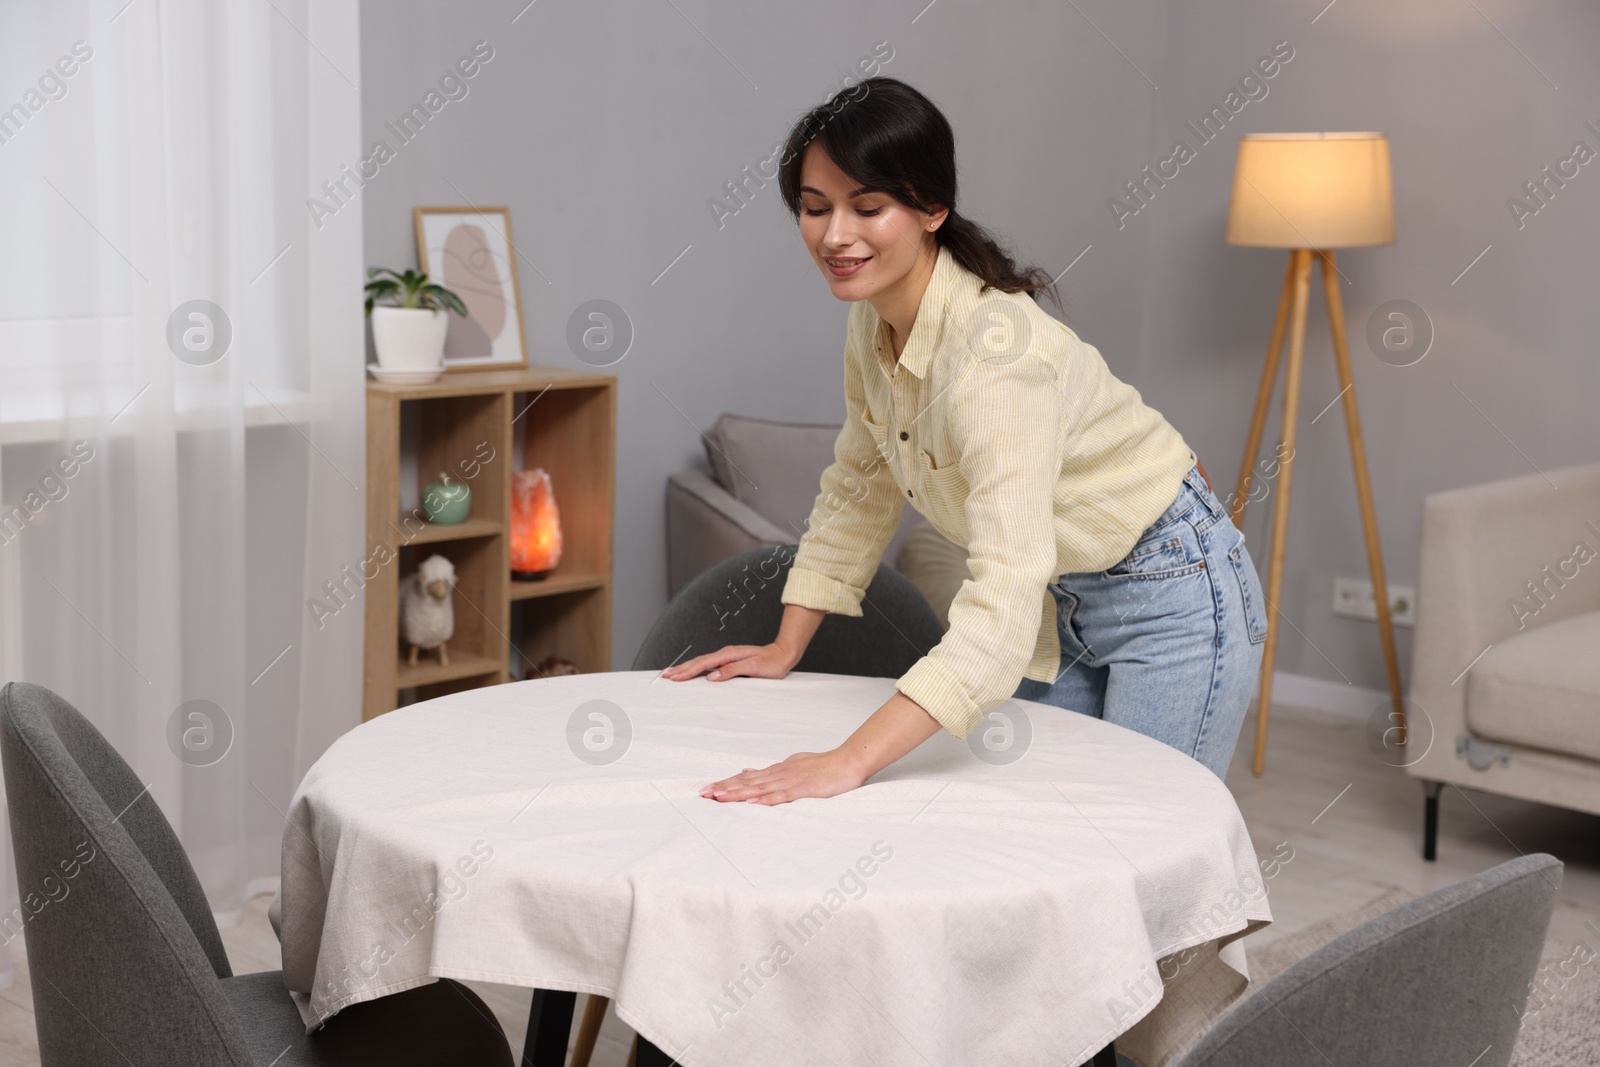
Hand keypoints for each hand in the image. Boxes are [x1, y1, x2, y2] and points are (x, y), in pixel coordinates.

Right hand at [659, 641, 797, 681]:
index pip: (703, 664)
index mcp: (729, 655)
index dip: (687, 671)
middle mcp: (725, 654)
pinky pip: (708, 664)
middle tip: (664, 676)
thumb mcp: (754, 668)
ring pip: (701, 662)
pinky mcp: (729, 661)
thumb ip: (732, 671)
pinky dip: (696, 668)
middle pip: (698, 661)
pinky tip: (691, 671)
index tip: (674, 677)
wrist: (783, 655)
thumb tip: (712, 677)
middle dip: (680, 669)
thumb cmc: (772, 664)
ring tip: (672, 673)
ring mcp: (726, 657)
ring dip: (686, 668)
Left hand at [699, 749, 866, 805]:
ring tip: (719, 797)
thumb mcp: (793, 765)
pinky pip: (782, 796)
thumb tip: (749, 771)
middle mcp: (779, 774)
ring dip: (738, 793)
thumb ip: (771, 771)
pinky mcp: (803, 789)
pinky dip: (765, 799)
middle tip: (703, 793)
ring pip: (759, 788)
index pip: (746, 777)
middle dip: (724, 788)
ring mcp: (790, 781)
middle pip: (747, 782)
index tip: (708, 788)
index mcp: (777, 770)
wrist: (848, 761)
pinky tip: (752, 802)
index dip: (727, 783)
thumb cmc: (823, 766)